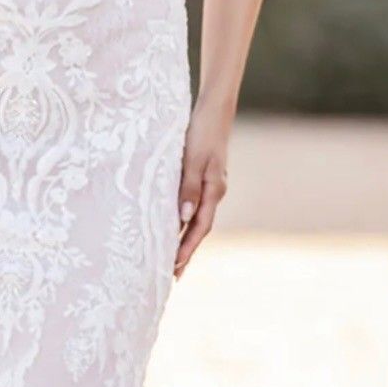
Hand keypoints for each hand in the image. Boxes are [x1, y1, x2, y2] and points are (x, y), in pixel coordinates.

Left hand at [174, 101, 230, 278]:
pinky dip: (186, 221)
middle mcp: (215, 192)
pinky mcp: (205, 178)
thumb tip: (184, 219)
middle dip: (187, 251)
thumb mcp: (193, 159)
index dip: (187, 249)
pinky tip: (176, 226)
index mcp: (214, 190)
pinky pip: (196, 206)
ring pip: (198, 219)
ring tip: (172, 258)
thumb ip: (188, 188)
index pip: (199, 228)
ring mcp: (211, 186)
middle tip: (173, 275)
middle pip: (200, 229)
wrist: (215, 111)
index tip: (175, 268)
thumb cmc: (202, 132)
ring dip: (186, 238)